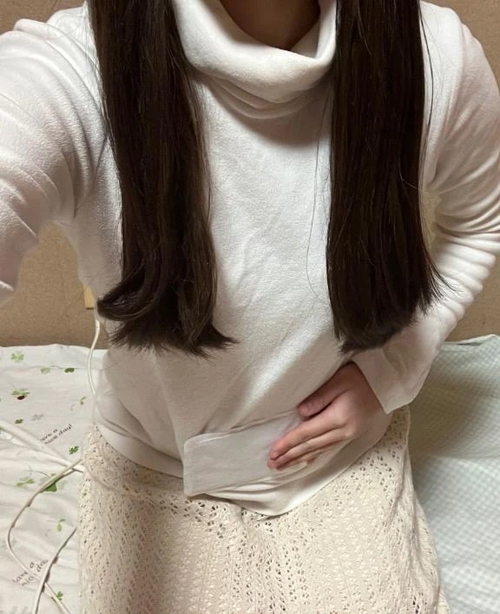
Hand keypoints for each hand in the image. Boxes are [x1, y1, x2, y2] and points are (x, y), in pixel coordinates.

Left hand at [267, 363, 384, 469]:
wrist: (386, 384)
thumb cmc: (361, 377)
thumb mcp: (338, 381)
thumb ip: (319, 397)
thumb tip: (300, 412)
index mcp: (338, 418)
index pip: (307, 433)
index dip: (288, 443)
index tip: (273, 452)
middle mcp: (343, 431)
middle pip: (311, 446)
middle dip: (290, 456)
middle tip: (272, 464)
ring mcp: (348, 435)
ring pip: (319, 450)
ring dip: (299, 459)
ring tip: (283, 466)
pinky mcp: (351, 434)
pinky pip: (328, 449)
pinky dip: (314, 456)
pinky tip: (306, 461)